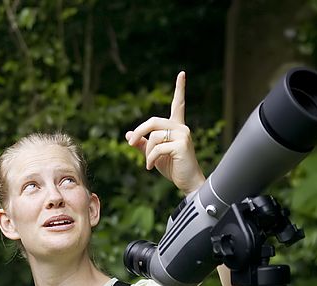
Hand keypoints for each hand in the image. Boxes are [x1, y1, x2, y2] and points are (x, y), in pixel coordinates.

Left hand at [125, 71, 206, 195]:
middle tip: (130, 143)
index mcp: (177, 127)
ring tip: (149, 164)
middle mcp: (181, 128)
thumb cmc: (173, 168)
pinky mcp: (182, 144)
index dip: (179, 89)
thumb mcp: (154, 155)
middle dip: (139, 132)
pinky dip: (150, 159)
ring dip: (146, 152)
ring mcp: (183, 135)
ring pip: (154, 136)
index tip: (182, 73)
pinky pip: (157, 148)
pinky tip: (150, 167)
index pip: (178, 104)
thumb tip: (129, 135)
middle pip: (153, 121)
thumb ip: (143, 144)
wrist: (187, 182)